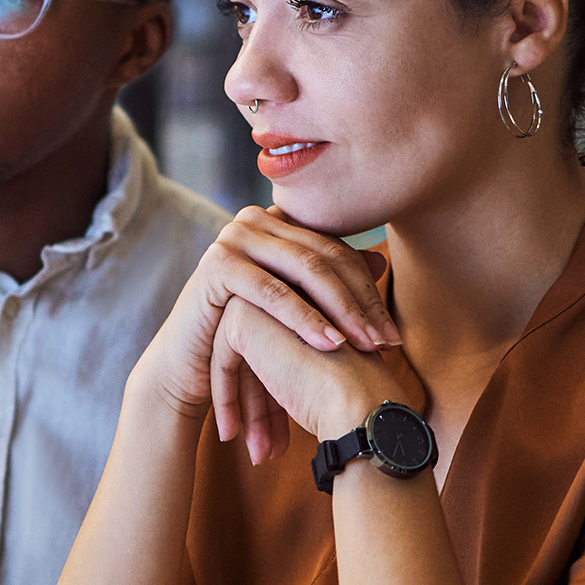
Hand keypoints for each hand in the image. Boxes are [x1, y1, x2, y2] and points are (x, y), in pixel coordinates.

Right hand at [131, 207, 397, 459]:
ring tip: (365, 346)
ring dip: (341, 311)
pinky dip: (304, 318)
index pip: (339, 251)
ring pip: (305, 270)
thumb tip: (380, 258)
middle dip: (362, 304)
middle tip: (387, 343)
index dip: (369, 292)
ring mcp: (234, 236)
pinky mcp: (217, 264)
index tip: (393, 335)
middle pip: (326, 258)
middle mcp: (257, 220)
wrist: (191, 365)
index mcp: (279, 223)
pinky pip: (271, 291)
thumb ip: (332, 284)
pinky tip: (329, 343)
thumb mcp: (297, 310)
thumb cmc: (246, 337)